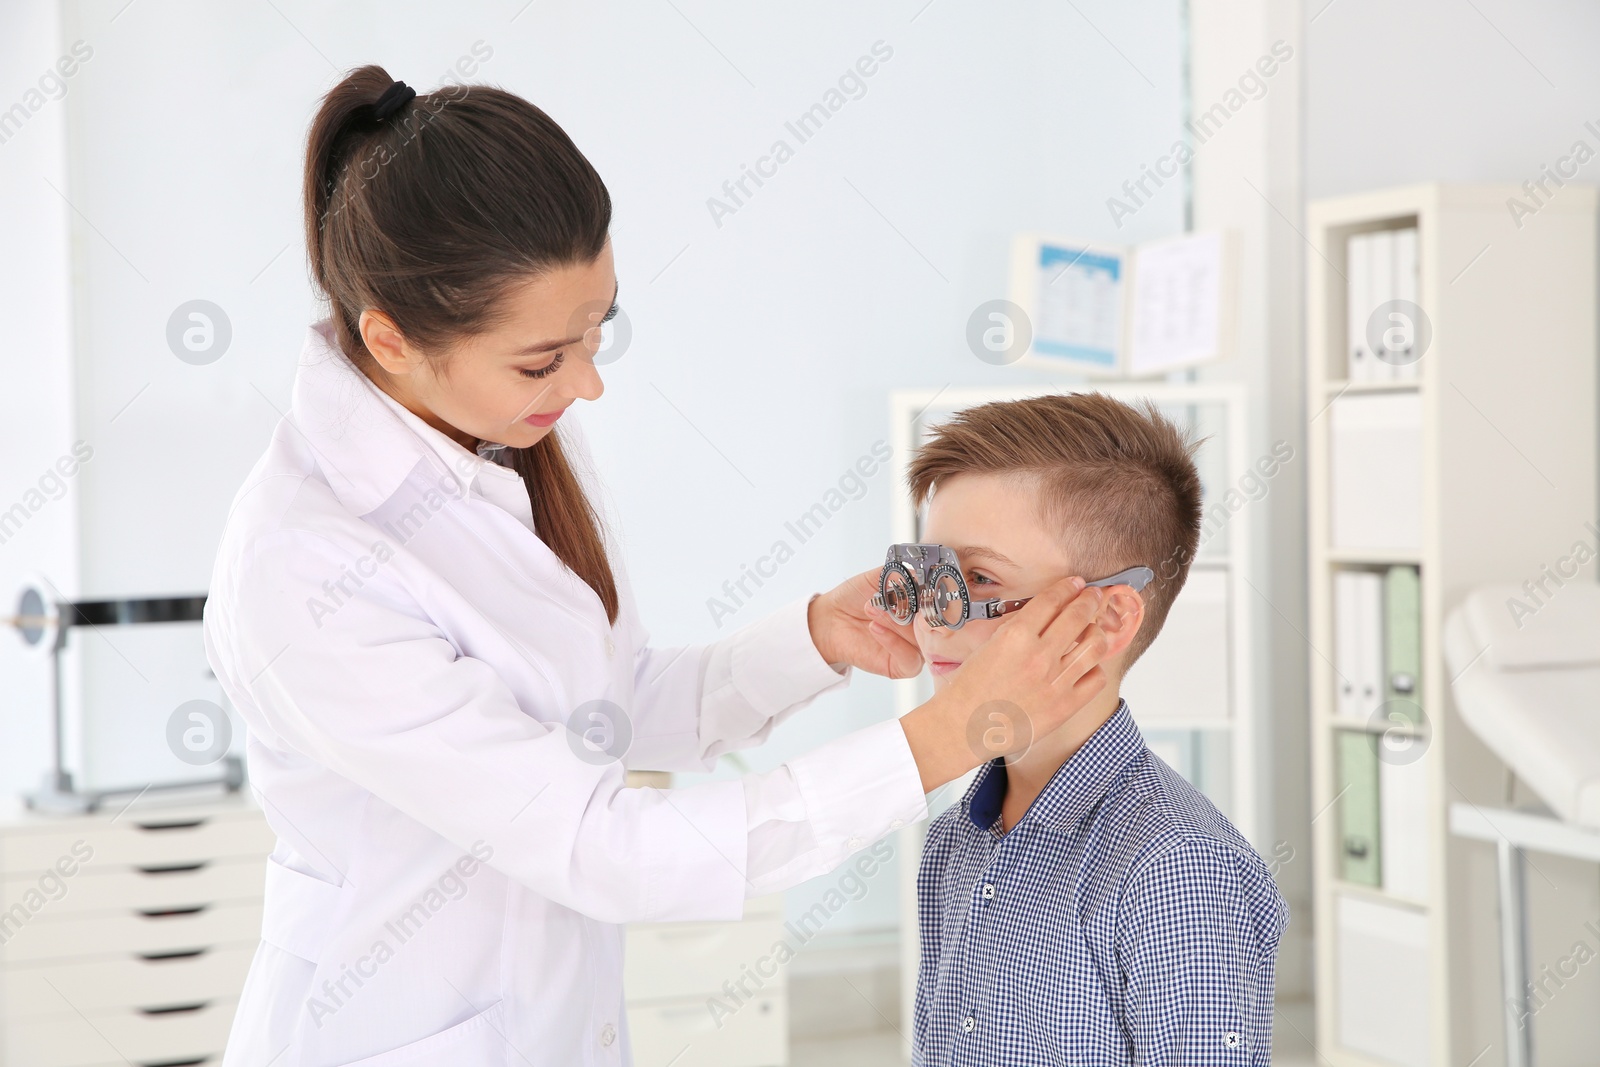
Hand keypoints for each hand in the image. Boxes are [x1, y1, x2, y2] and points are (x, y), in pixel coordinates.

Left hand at [806, 567, 924, 678]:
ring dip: (895, 622)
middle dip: (915, 610)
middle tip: (897, 599)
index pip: (941, 603)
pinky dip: (892, 641)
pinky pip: (909, 658)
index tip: (923, 587)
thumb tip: (919, 574)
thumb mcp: (878, 578)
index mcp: (922, 605)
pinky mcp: (903, 666)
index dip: (934, 596)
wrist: (831, 618)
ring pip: (919, 638)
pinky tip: (875, 628)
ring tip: (872, 610)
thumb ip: (900, 574)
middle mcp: (923, 628)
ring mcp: (915, 647)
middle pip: (933, 622)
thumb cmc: (855, 598)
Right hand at [899, 575, 1109, 791]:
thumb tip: (1041, 617)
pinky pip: (1096, 679)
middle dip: (1090, 600)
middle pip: (1078, 615)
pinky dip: (1095, 668)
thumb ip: (1017, 630)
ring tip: (1094, 630)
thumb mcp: (987, 647)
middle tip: (1093, 596)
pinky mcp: (1065, 706)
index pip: (1052, 599)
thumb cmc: (966, 690)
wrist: (960, 729)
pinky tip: (1087, 666)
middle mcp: (1039, 656)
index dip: (1068, 587)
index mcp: (1016, 636)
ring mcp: (1055, 682)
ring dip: (1097, 631)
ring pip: (1095, 645)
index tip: (1076, 583)